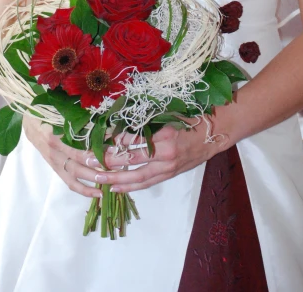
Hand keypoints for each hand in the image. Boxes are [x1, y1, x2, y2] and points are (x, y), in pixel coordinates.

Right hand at [22, 114, 119, 198]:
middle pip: (81, 162)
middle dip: (101, 166)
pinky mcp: (56, 169)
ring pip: (76, 175)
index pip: (80, 146)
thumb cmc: (50, 112)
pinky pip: (70, 183)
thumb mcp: (63, 112)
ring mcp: (56, 161)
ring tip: (111, 180)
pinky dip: (84, 190)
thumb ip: (81, 119)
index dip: (97, 149)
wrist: (30, 121)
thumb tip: (105, 123)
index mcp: (57, 134)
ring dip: (94, 179)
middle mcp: (56, 150)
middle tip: (119, 168)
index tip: (115, 149)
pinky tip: (98, 193)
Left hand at [97, 117, 224, 193]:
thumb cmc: (191, 118)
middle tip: (87, 160)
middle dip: (107, 161)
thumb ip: (147, 121)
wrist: (214, 134)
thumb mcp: (169, 114)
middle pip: (130, 160)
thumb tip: (121, 122)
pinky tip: (115, 188)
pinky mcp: (169, 175)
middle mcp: (164, 154)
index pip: (132, 139)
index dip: (113, 140)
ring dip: (114, 178)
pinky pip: (146, 183)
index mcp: (163, 134)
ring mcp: (166, 167)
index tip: (96, 139)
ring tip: (96, 179)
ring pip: (136, 177)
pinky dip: (129, 187)